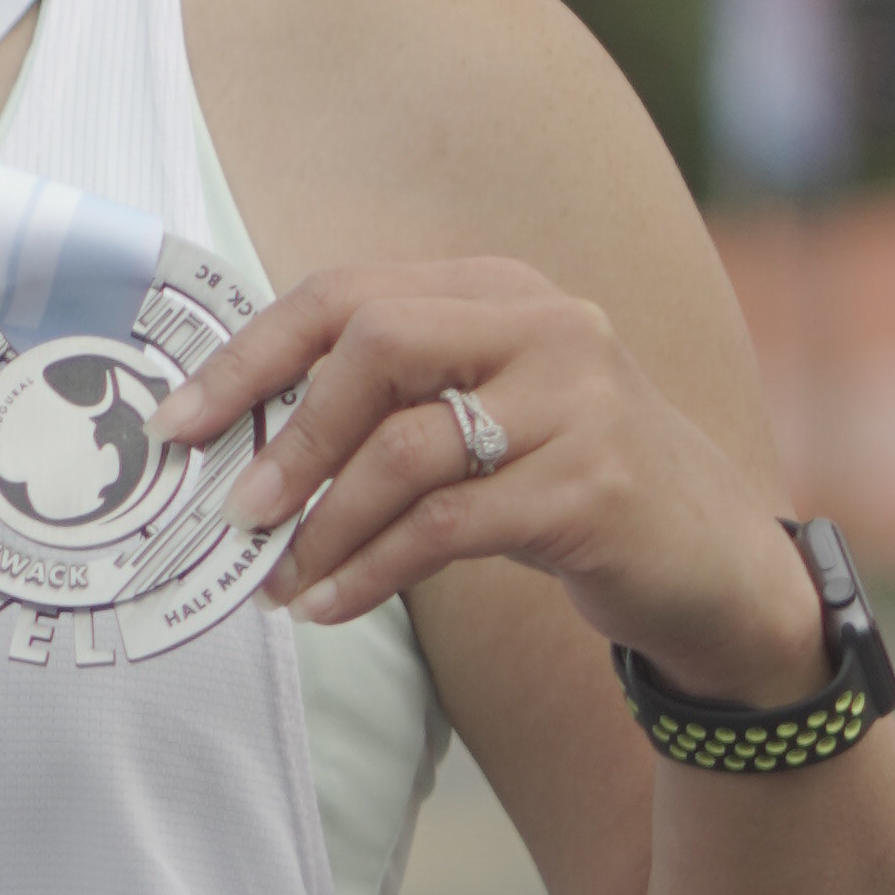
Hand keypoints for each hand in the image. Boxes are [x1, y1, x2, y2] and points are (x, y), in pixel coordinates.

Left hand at [162, 256, 826, 696]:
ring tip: (277, 581)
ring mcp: (580, 401)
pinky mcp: (595, 487)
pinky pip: (447, 526)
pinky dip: (372, 570)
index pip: (345, 295)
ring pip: (406, 449)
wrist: (713, 565)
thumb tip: (240, 451)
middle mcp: (546, 325)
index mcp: (498, 291)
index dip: (250, 357)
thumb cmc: (566, 488)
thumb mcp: (482, 422)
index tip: (181, 424)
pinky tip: (332, 604)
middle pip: (375, 347)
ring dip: (323, 525)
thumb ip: (385, 408)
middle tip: (235, 512)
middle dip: (289, 435)